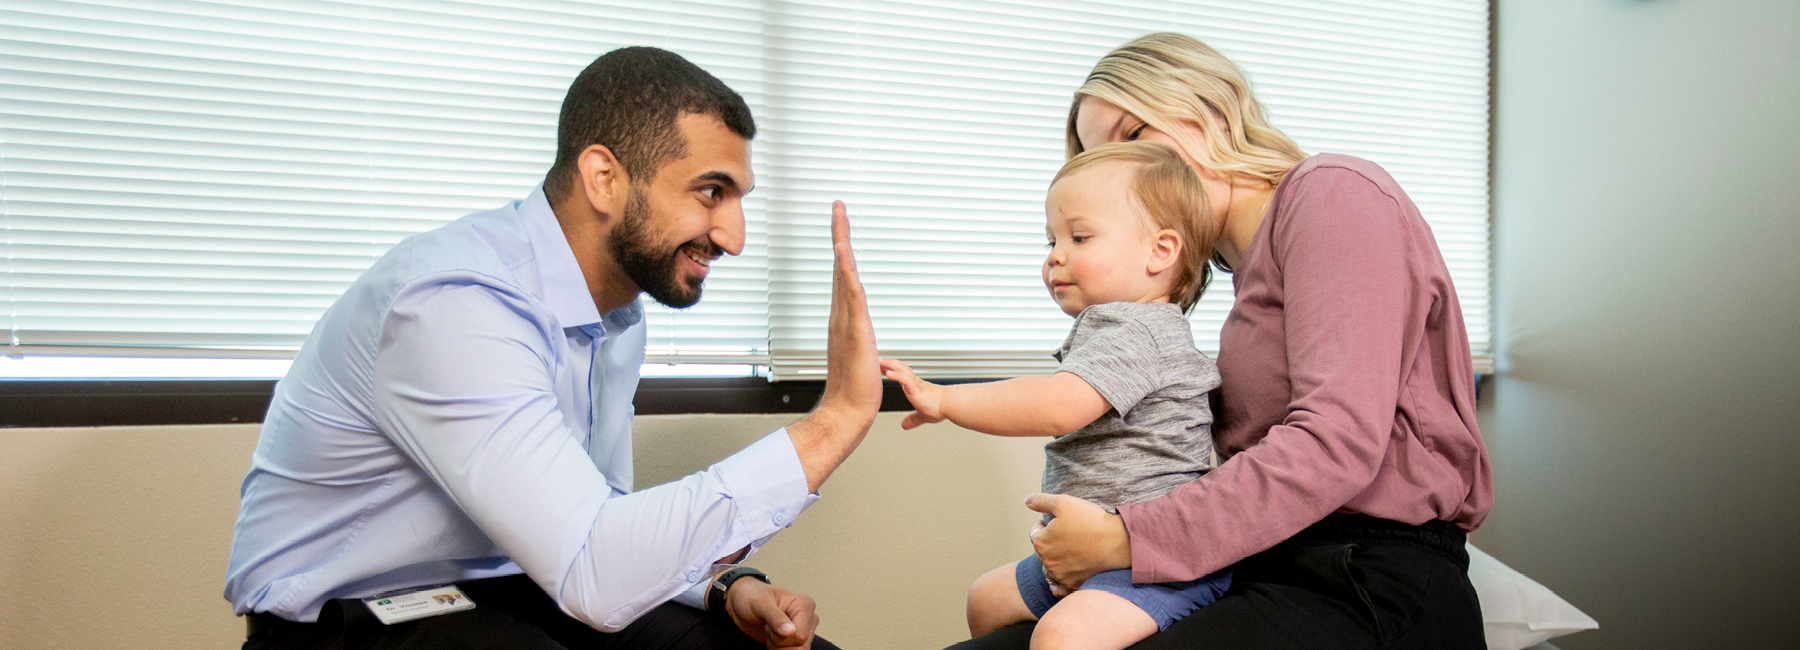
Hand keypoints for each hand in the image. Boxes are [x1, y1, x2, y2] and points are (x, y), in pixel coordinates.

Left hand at [724, 578, 818, 648]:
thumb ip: (775, 618)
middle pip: (800, 646)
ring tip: (770, 632)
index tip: (769, 625)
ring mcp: (804, 629)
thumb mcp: (760, 604)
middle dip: (779, 643)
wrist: (741, 602)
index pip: (799, 636)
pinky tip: (772, 638)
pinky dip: (778, 649)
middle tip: (768, 628)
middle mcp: (808, 617)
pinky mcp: (797, 638)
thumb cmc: (750, 596)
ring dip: (778, 647)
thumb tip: (791, 631)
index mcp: (805, 605)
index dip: (780, 637)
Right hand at [788, 201, 881, 492]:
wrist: (848, 411)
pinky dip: (847, 272)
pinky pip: (851, 295)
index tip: (841, 224)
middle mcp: (840, 314)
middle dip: (839, 233)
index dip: (842, 249)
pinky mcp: (855, 330)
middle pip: (840, 265)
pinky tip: (844, 253)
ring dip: (842, 242)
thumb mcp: (860, 355)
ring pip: (843, 274)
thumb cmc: (854, 389)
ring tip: (839, 216)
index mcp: (843, 318)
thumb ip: (856, 341)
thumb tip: (857, 335)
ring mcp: (845, 320)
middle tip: (838, 204)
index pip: (843, 276)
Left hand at [877, 358, 943, 428]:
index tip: (882, 367)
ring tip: (879, 362)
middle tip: (877, 360)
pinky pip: (905, 380)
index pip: (901, 373)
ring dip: (889, 365)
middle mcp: (915, 382)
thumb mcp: (921, 415)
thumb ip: (913, 419)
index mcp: (915, 386)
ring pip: (901, 370)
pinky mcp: (917, 389)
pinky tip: (888, 373)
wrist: (950, 406)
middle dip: (888, 363)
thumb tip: (905, 425)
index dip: (891, 368)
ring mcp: (915, 384)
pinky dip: (896, 375)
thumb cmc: (940, 408)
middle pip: (900, 367)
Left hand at [1025, 493, 1131, 592]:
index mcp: (1041, 542)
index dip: (1042, 524)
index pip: (1034, 532)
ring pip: (1049, 569)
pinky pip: (1058, 589)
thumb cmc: (1091, 520)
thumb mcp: (1064, 502)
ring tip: (1066, 552)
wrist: (1118, 542)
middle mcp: (1047, 562)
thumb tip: (1027, 500)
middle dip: (1048, 542)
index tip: (1053, 521)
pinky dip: (1058, 583)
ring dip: (1053, 561)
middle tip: (1062, 535)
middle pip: (1041, 551)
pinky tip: (1065, 574)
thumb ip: (1042, 501)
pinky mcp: (1073, 586)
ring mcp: (1060, 576)